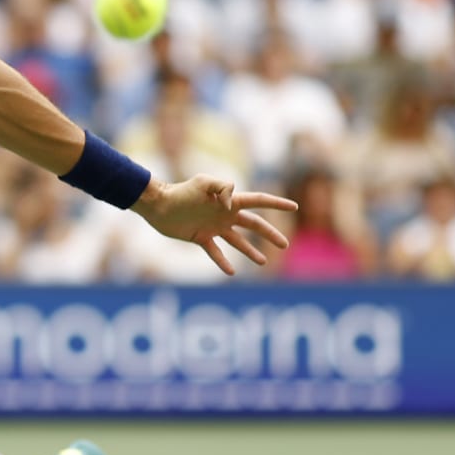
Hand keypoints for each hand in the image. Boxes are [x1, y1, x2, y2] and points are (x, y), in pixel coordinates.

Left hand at [132, 176, 297, 275]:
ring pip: (238, 241)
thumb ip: (223, 187)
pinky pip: (216, 252)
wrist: (159, 205)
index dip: (276, 204)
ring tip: (262, 262)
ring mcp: (214, 227)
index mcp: (230, 201)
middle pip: (254, 225)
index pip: (259, 201)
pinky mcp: (201, 238)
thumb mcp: (203, 182)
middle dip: (270, 234)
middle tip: (285, 245)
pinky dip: (223, 262)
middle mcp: (225, 214)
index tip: (294, 207)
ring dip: (251, 252)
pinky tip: (231, 272)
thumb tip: (233, 202)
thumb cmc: (181, 191)